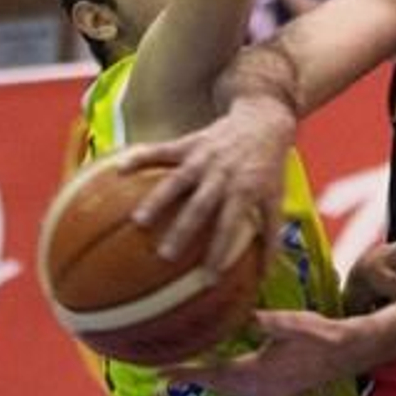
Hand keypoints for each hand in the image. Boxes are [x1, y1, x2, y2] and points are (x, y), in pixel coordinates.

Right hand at [117, 92, 295, 271]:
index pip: (229, 226)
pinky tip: (119, 169)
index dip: (219, 251)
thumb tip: (265, 274)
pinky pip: (162, 150)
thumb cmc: (269, 164)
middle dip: (182, 231)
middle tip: (164, 255)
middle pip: (199, 206)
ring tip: (138, 221)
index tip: (208, 277)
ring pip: (177, 180)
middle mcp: (222, 174)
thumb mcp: (276, 196)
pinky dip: (141, 157)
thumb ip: (271, 233)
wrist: (264, 118)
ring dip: (158, 200)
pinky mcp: (190, 142)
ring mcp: (203, 157)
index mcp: (244, 189)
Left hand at [165, 310, 377, 395]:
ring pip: (228, 391)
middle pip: (217, 386)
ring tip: (188, 372)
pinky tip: (222, 373)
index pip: (215, 374)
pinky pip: (240, 391)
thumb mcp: (293, 323)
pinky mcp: (274, 392)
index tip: (162, 373)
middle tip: (166, 372)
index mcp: (259, 372)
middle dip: (192, 379)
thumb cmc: (321, 335)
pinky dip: (224, 383)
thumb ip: (268, 322)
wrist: (346, 353)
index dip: (188, 374)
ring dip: (208, 382)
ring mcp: (267, 394)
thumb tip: (245, 316)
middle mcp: (259, 388)